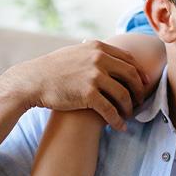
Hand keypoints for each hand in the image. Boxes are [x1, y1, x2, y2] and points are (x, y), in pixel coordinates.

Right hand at [1, 40, 150, 130]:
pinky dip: (117, 120)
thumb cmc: (52, 69)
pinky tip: (120, 127)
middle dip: (139, 90)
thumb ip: (94, 53)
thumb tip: (108, 54)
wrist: (31, 81)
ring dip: (129, 107)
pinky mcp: (88, 94)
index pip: (129, 59)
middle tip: (140, 101)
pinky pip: (110, 110)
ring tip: (129, 115)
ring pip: (123, 94)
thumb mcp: (76, 52)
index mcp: (99, 47)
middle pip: (131, 75)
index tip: (143, 84)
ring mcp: (94, 76)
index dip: (139, 73)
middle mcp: (99, 59)